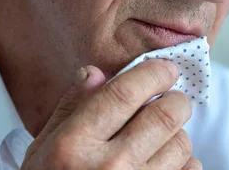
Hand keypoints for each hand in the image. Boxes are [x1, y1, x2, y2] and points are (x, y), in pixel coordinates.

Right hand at [21, 60, 201, 169]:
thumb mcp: (45, 150)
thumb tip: (95, 73)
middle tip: (169, 102)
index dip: (154, 72)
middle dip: (174, 101)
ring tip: (157, 143)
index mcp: (74, 145)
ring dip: (176, 136)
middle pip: (167, 113)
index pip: (126, 92)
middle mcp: (109, 167)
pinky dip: (184, 164)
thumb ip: (71, 109)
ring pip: (182, 142)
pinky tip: (162, 167)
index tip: (166, 69)